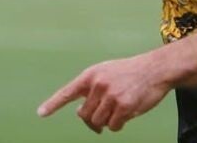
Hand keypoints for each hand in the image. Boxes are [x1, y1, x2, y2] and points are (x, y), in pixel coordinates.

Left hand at [37, 53, 171, 133]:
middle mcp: (98, 84)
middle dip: (92, 120)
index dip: (53, 104)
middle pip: (84, 115)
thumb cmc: (130, 73)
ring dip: (107, 122)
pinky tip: (127, 113)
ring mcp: (110, 95)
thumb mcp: (106, 72)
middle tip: (103, 116)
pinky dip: (119, 125)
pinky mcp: (123, 106)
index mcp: (91, 75)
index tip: (41, 114)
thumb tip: (80, 113)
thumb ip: (92, 88)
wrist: (155, 69)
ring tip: (118, 110)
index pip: (67, 92)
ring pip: (98, 123)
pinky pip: (113, 127)